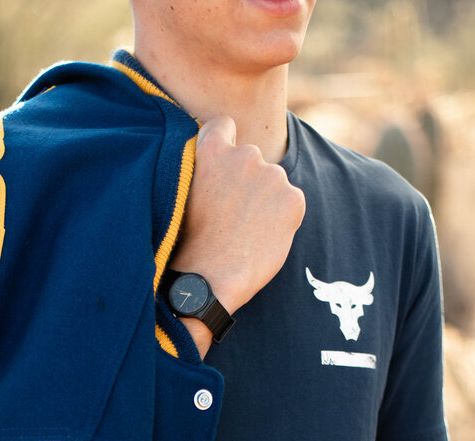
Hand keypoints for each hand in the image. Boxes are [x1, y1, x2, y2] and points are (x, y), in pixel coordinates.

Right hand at [170, 116, 305, 315]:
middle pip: (251, 159)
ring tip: (244, 232)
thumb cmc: (186, 244)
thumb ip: (203, 170)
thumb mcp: (182, 193)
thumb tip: (218, 168)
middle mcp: (245, 154)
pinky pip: (291, 203)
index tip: (221, 169)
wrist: (206, 281)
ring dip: (264, 201)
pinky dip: (281, 219)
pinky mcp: (293, 199)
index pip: (224, 125)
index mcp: (212, 149)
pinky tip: (261, 239)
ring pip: (272, 183)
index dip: (224, 144)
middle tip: (231, 216)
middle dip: (245, 181)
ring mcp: (272, 176)